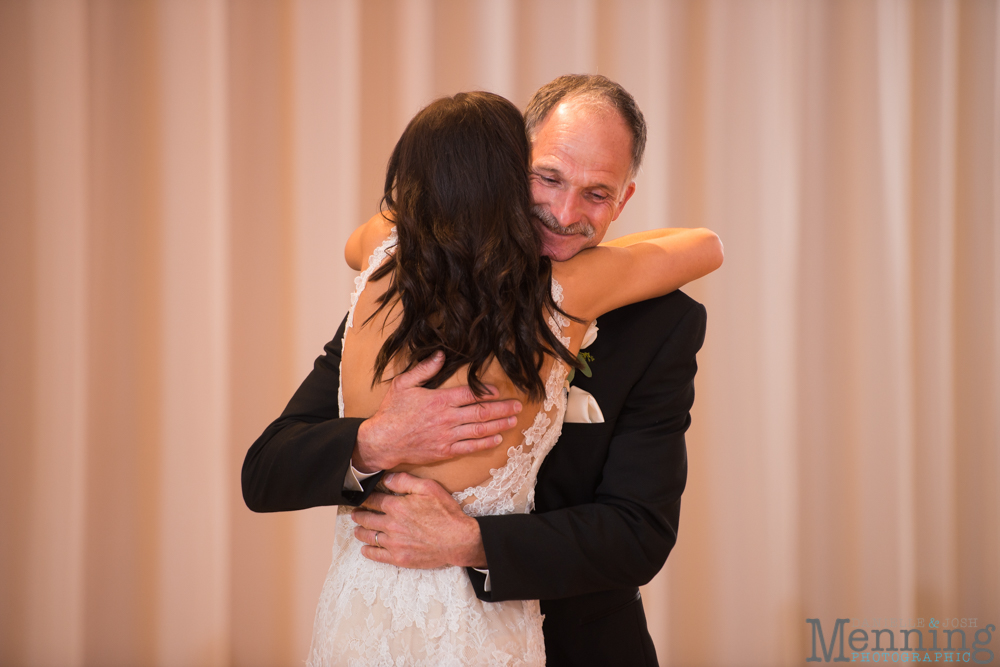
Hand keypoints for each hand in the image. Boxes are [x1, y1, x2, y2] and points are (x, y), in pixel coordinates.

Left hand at [351, 472, 486, 568]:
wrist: (458, 540)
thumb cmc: (446, 513)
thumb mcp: (429, 488)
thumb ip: (405, 481)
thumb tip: (387, 479)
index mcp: (397, 506)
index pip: (373, 501)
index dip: (364, 499)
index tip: (360, 498)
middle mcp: (391, 525)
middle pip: (367, 518)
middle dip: (358, 515)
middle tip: (354, 513)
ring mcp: (394, 543)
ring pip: (369, 536)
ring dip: (360, 531)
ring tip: (356, 529)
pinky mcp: (399, 557)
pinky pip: (377, 555)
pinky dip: (368, 551)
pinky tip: (365, 549)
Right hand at [352, 351, 521, 471]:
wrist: (382, 441)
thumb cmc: (392, 412)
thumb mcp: (403, 384)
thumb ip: (424, 369)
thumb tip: (441, 355)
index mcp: (439, 400)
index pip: (470, 394)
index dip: (487, 392)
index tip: (499, 391)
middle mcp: (448, 418)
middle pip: (481, 412)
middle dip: (502, 408)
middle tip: (518, 406)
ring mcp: (448, 436)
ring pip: (480, 430)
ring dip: (499, 425)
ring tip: (514, 421)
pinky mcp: (445, 451)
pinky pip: (470, 447)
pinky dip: (486, 443)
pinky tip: (498, 439)